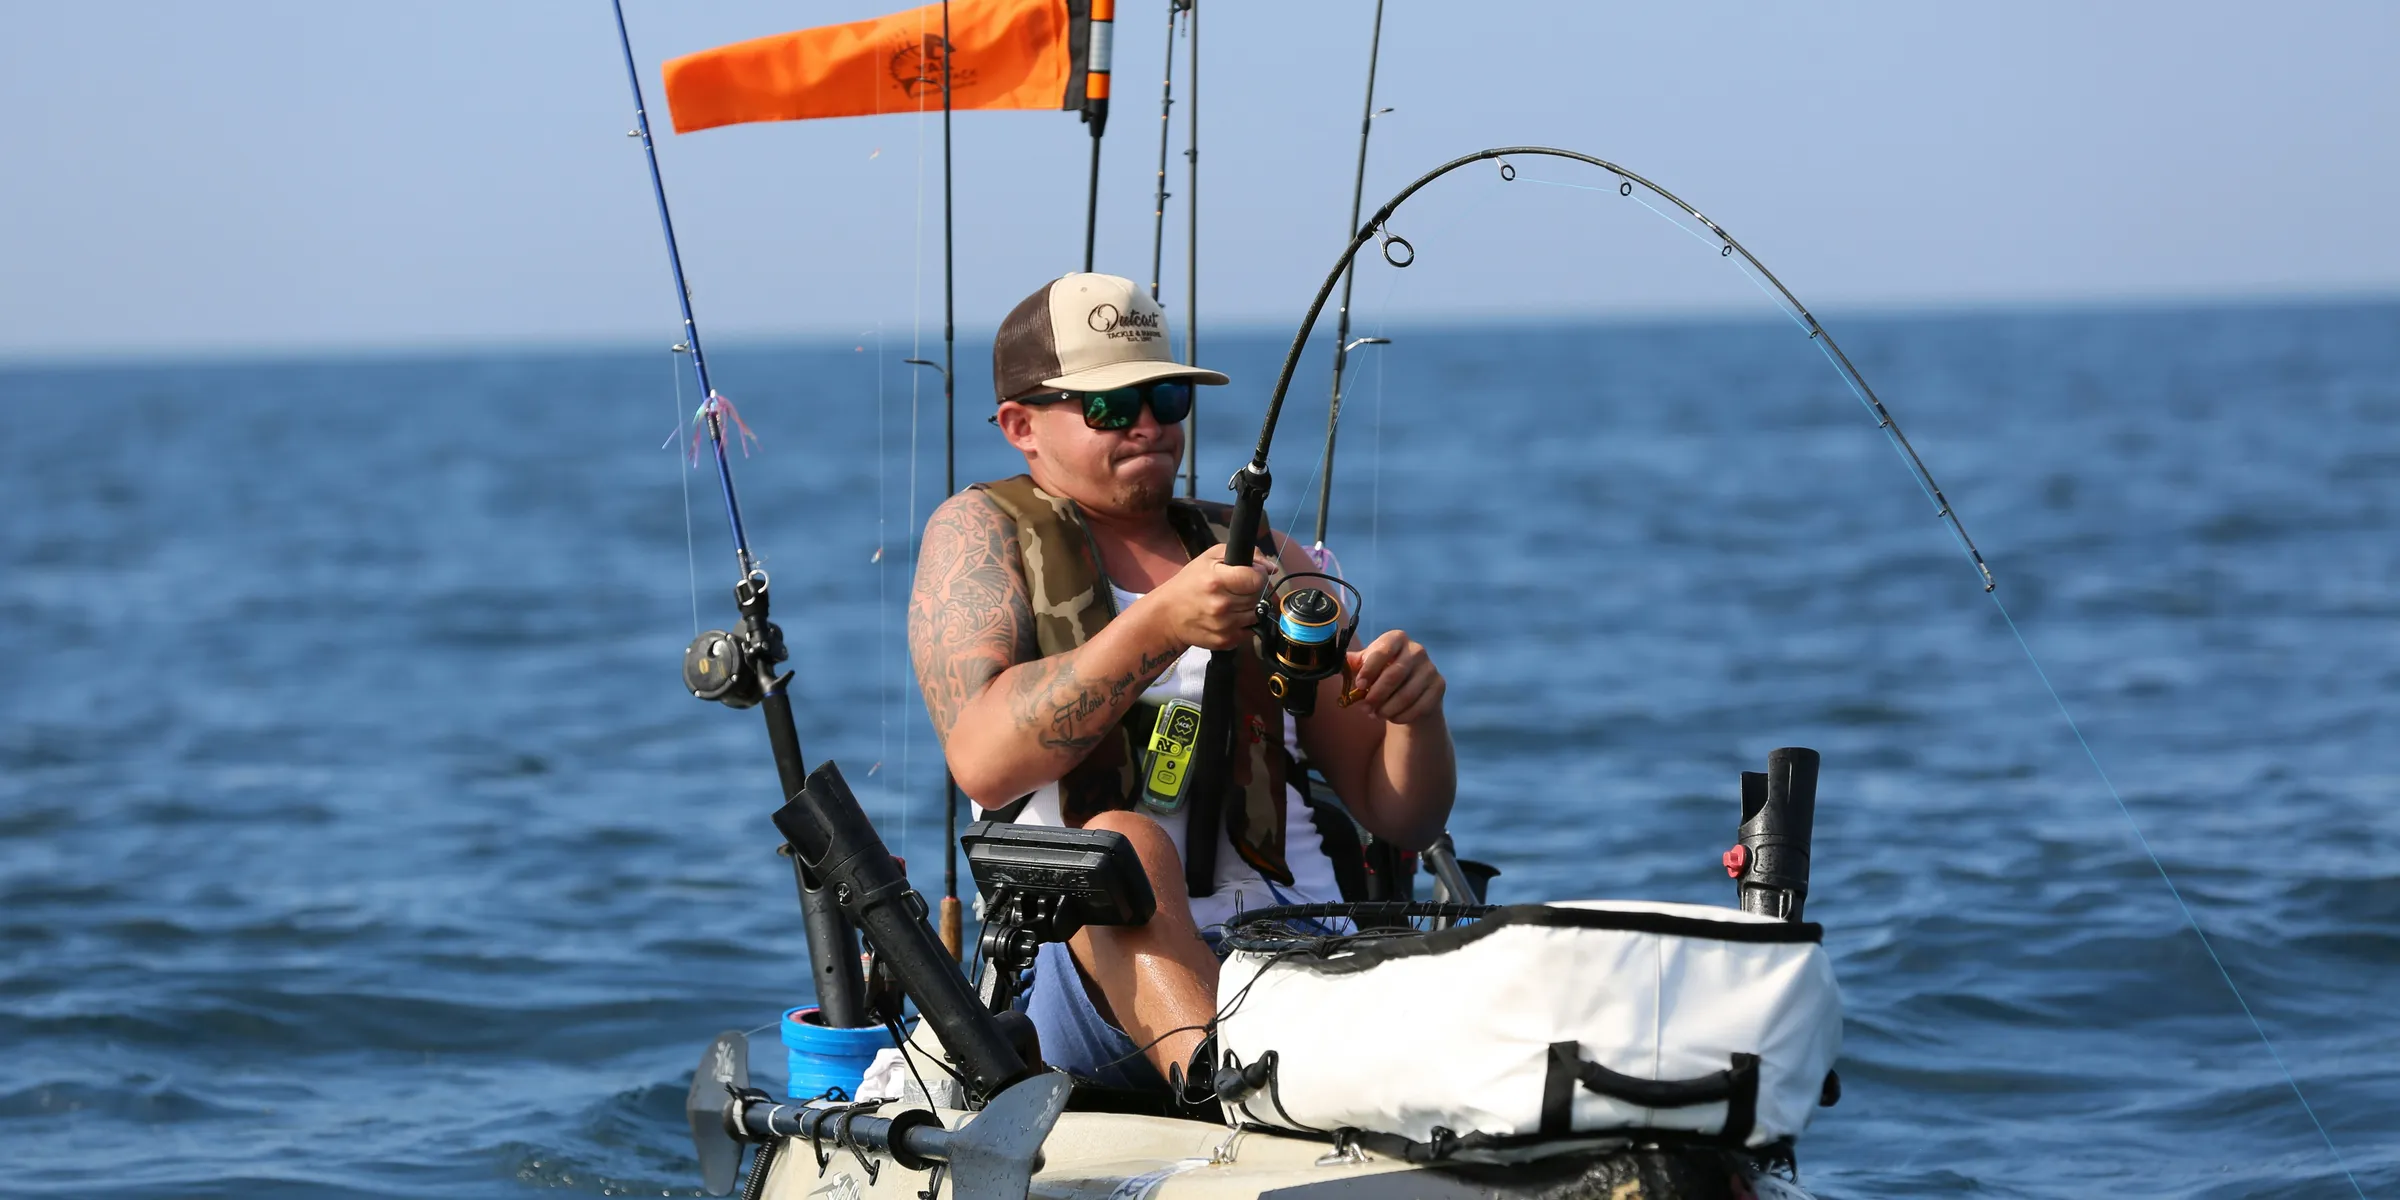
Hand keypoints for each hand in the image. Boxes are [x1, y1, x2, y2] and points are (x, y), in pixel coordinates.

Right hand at [1145, 545, 1270, 650]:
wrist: (1167, 616)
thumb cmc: (1189, 583)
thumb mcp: (1210, 558)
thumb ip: (1244, 554)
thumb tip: (1271, 567)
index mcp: (1217, 581)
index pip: (1256, 579)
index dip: (1257, 575)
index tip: (1250, 574)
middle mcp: (1222, 605)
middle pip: (1258, 596)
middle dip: (1252, 590)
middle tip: (1237, 588)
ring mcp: (1225, 626)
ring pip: (1256, 614)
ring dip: (1249, 607)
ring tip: (1233, 602)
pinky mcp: (1226, 641)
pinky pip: (1249, 630)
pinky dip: (1243, 623)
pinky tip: (1229, 617)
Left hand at [1345, 629, 1444, 724]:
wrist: (1411, 688)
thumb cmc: (1382, 673)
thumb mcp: (1366, 665)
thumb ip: (1351, 664)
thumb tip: (1330, 663)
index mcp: (1396, 638)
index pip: (1382, 652)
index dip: (1369, 670)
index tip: (1359, 686)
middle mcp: (1417, 649)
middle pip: (1394, 675)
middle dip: (1376, 695)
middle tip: (1365, 708)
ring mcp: (1430, 668)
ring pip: (1407, 694)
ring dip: (1388, 709)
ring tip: (1376, 714)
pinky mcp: (1439, 686)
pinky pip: (1420, 706)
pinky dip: (1402, 716)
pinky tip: (1392, 718)